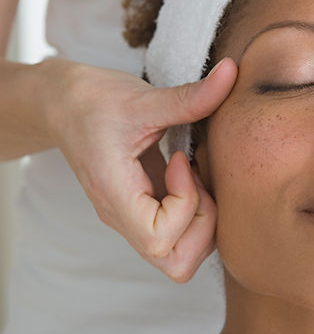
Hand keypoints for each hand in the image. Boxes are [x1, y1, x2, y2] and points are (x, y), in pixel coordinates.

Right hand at [42, 56, 237, 281]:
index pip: (159, 240)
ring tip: (191, 173)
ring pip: (178, 253)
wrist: (61, 104)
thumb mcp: (142, 97)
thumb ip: (190, 96)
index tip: (181, 161)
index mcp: (114, 195)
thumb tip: (232, 72)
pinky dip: (192, 209)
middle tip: (196, 177)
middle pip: (175, 261)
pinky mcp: (139, 207)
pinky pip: (175, 230)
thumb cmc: (92, 101)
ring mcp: (130, 216)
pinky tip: (185, 173)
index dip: (186, 205)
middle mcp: (121, 216)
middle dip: (203, 224)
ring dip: (200, 218)